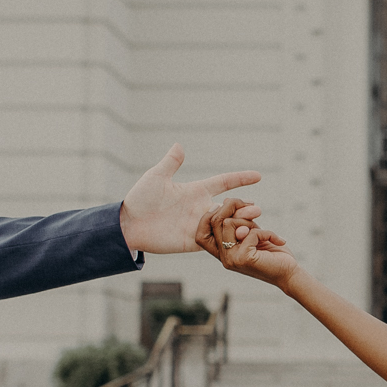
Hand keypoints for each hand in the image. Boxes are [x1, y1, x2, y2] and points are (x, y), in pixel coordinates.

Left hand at [120, 144, 262, 254]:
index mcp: (196, 191)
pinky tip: (240, 238)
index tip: (257, 175)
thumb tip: (179, 145)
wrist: (129, 225)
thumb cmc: (141, 199)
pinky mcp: (195, 241)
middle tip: (256, 208)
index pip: (223, 183)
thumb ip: (171, 163)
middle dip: (246, 207)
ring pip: (227, 224)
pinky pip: (216, 241)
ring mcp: (199, 225)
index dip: (240, 179)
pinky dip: (229, 239)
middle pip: (230, 206)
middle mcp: (201, 208)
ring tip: (253, 221)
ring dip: (241, 223)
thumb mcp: (156, 177)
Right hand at [195, 203, 297, 288]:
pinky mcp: (244, 259)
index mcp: (222, 252)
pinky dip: (268, 232)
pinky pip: (251, 233)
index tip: (230, 206)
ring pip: (229, 223)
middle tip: (254, 209)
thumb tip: (226, 201)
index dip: (210, 215)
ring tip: (264, 232)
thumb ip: (239, 221)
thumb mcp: (252, 232)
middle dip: (234, 207)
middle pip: (215, 221)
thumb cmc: (272, 253)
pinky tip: (279, 240)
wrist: (289, 274)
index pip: (200, 233)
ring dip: (250, 221)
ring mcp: (231, 259)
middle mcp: (223, 257)